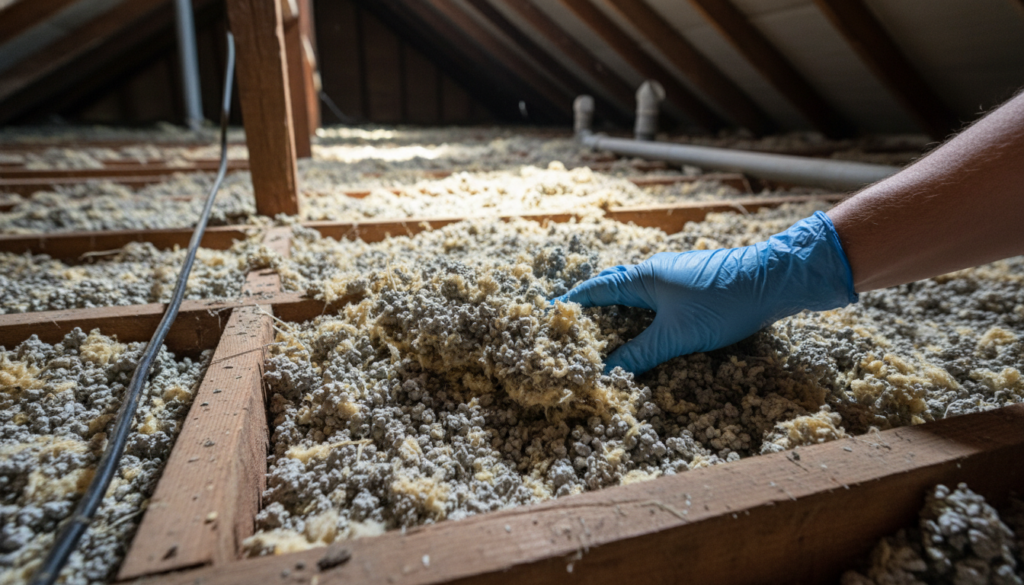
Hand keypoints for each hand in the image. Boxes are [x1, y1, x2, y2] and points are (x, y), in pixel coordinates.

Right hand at [553, 211, 858, 374]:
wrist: (776, 280)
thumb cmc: (723, 303)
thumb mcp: (676, 335)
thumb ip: (640, 354)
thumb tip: (607, 373)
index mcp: (642, 277)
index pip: (595, 289)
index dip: (572, 303)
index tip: (551, 314)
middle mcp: (655, 272)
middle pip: (613, 290)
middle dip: (593, 311)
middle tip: (576, 333)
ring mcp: (676, 277)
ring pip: (637, 297)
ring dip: (620, 315)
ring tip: (605, 339)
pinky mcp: (694, 286)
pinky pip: (657, 301)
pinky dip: (644, 317)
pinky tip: (648, 335)